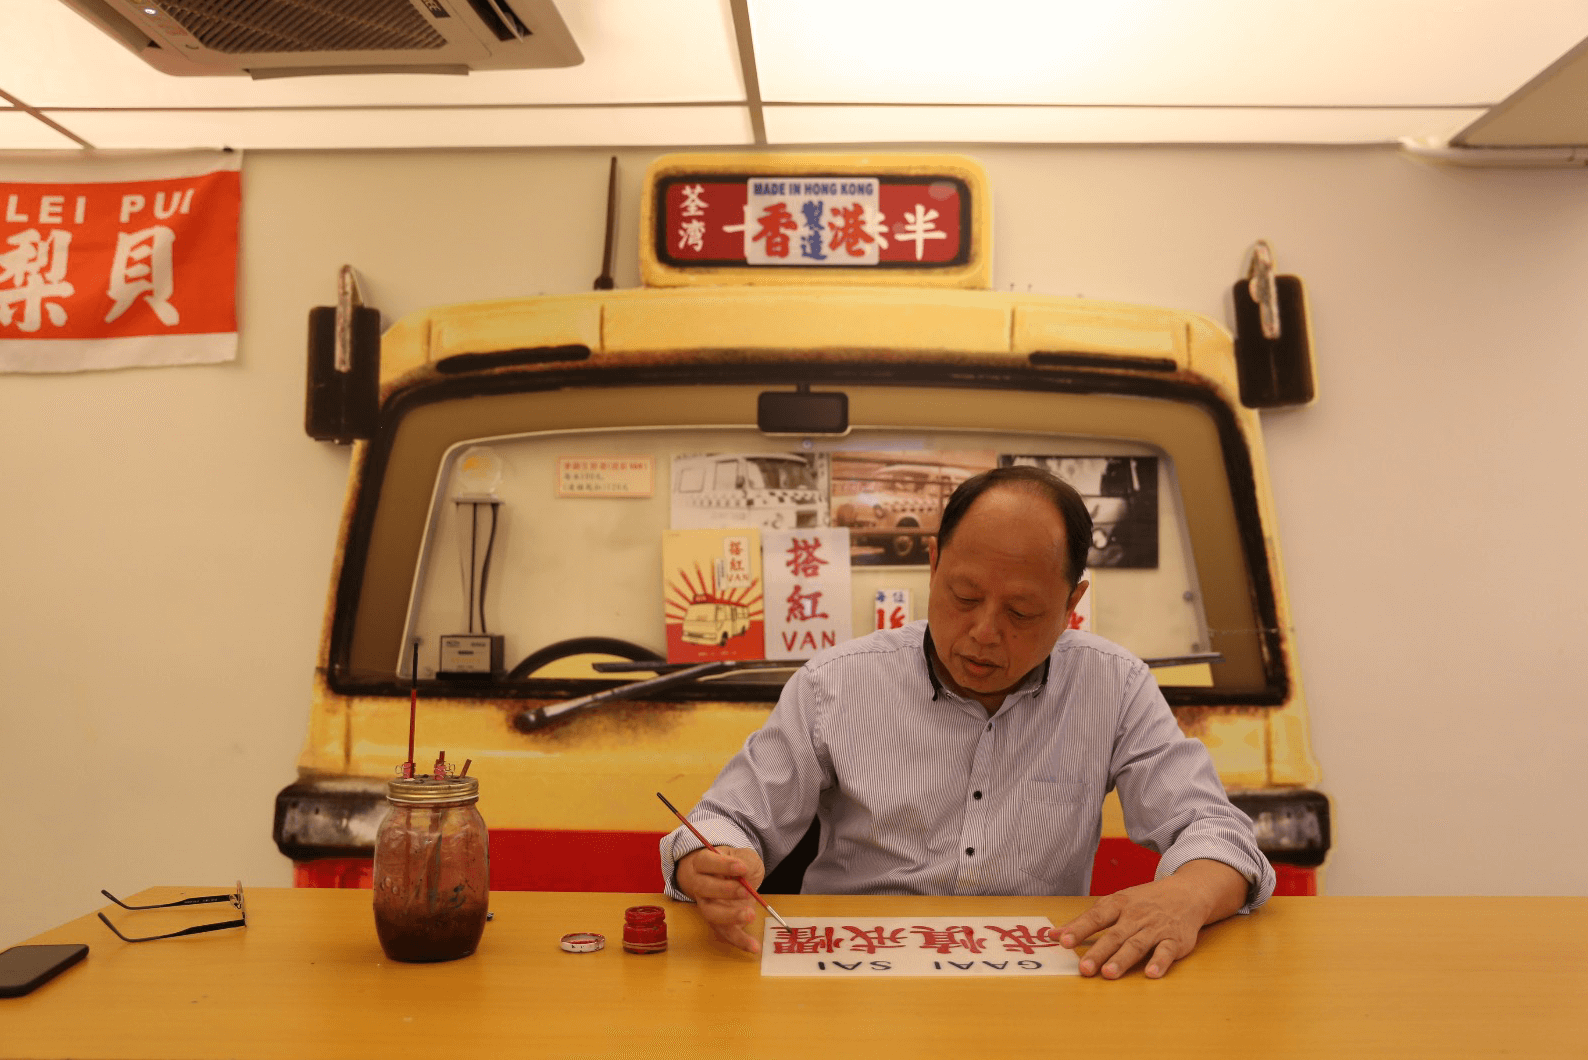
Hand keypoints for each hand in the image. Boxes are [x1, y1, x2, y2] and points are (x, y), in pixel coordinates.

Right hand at [676, 846, 767, 953]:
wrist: (731, 879)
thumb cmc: (736, 865)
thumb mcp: (744, 857)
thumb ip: (745, 861)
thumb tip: (746, 872)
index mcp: (703, 863)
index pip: (705, 862)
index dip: (721, 865)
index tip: (742, 867)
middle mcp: (700, 885)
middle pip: (704, 888)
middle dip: (725, 890)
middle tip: (746, 892)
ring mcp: (707, 906)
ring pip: (711, 913)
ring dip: (730, 916)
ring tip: (750, 915)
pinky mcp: (718, 922)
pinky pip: (725, 933)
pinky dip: (740, 941)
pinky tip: (754, 946)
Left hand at [1056, 859, 1247, 979]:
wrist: (1186, 893)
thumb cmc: (1143, 901)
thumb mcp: (1114, 904)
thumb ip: (1084, 921)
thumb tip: (1052, 935)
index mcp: (1119, 904)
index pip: (1096, 917)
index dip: (1079, 929)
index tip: (1062, 940)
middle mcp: (1136, 916)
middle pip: (1115, 935)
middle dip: (1099, 952)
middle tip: (1084, 968)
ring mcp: (1156, 928)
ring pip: (1137, 945)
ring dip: (1123, 959)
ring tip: (1109, 974)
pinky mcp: (1175, 940)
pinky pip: (1166, 952)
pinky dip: (1159, 962)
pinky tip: (1151, 974)